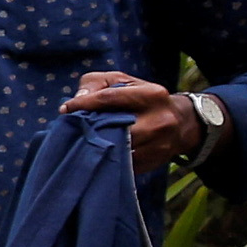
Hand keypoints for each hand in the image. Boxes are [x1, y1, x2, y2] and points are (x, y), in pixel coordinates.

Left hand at [72, 71, 200, 173]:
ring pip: (117, 150)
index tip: (65, 109)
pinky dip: (107, 159)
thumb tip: (77, 99)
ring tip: (84, 142)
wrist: (181, 124)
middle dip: (91, 129)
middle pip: (114, 128)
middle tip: (73, 129)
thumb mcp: (124, 82)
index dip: (83, 104)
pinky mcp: (152, 162)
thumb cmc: (143, 99)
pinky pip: (122, 164)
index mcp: (152, 95)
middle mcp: (159, 120)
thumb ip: (97, 83)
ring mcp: (158, 145)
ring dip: (96, 147)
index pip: (109, 98)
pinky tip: (98, 154)